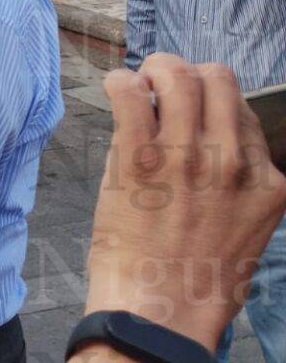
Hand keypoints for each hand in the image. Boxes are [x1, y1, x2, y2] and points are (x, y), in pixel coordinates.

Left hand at [84, 54, 285, 351]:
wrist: (159, 309)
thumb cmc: (196, 277)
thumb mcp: (244, 228)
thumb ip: (236, 181)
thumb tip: (207, 140)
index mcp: (265, 181)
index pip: (244, 111)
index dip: (213, 101)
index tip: (190, 109)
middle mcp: (231, 162)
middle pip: (217, 79)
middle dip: (187, 72)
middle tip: (162, 82)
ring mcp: (185, 157)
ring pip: (177, 75)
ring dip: (153, 70)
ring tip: (139, 83)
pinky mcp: (137, 159)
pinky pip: (129, 93)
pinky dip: (119, 80)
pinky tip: (114, 88)